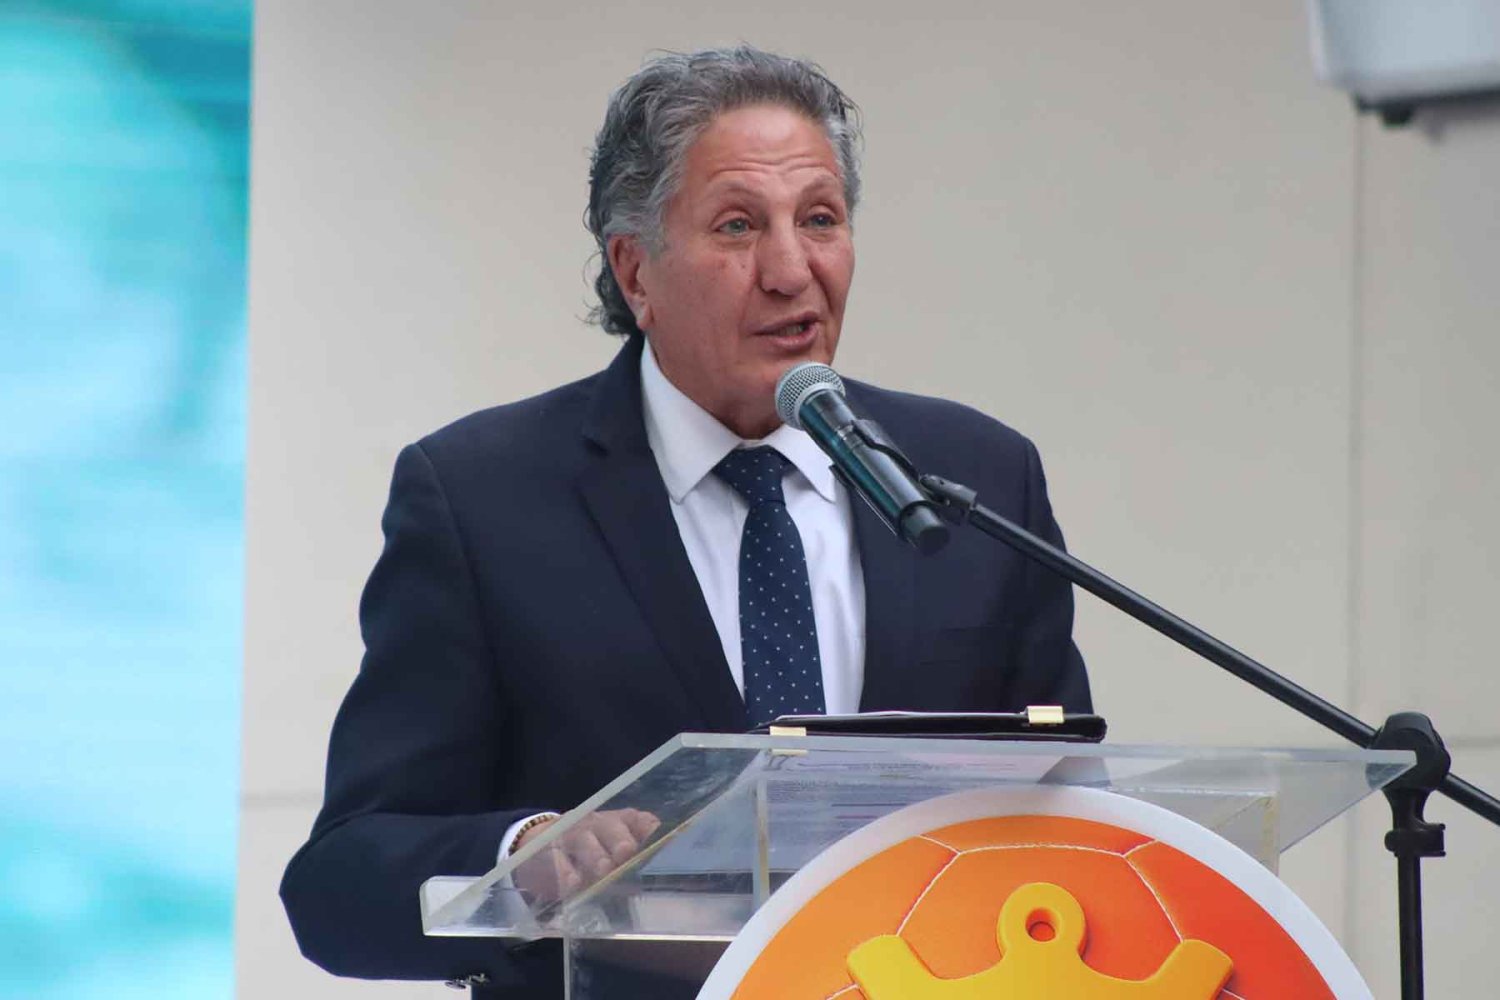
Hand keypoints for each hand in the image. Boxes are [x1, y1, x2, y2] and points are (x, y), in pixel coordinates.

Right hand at [512, 808, 659, 903]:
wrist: (538, 848)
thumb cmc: (586, 855)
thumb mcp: (609, 855)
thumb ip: (629, 865)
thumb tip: (647, 883)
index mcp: (619, 823)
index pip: (639, 821)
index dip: (650, 831)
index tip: (660, 843)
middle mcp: (597, 824)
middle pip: (611, 827)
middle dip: (620, 840)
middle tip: (626, 853)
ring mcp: (571, 834)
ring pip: (584, 840)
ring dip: (595, 854)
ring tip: (603, 870)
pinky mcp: (547, 849)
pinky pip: (556, 858)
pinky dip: (565, 871)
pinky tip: (573, 884)